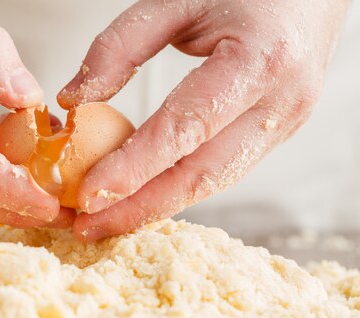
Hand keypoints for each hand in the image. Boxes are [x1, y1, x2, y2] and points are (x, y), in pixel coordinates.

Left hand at [58, 0, 348, 240]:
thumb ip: (121, 46)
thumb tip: (74, 100)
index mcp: (259, 62)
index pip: (183, 131)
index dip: (132, 170)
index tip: (86, 196)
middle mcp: (281, 104)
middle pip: (202, 176)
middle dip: (140, 209)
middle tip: (89, 229)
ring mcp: (285, 123)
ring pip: (214, 182)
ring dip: (157, 206)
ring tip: (107, 221)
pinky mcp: (277, 131)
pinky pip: (223, 169)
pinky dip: (180, 188)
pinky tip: (144, 196)